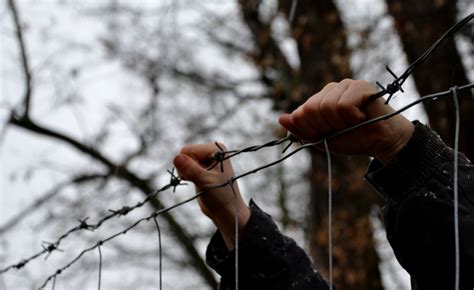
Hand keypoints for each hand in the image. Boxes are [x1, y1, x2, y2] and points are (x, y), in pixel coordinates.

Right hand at [173, 143, 249, 249]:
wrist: (226, 211)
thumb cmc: (220, 196)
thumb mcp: (205, 182)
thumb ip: (190, 169)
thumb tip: (176, 157)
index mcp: (215, 149)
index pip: (187, 150)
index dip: (189, 165)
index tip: (202, 176)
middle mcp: (211, 151)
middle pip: (184, 154)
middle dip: (187, 169)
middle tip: (200, 181)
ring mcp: (205, 159)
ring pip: (182, 161)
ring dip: (186, 173)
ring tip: (199, 182)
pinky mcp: (200, 168)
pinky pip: (184, 167)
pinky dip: (186, 175)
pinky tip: (196, 183)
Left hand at [279, 79, 414, 162]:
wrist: (380, 143)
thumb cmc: (352, 139)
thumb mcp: (321, 140)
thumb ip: (301, 130)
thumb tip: (281, 118)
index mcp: (318, 101)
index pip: (299, 114)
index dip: (311, 130)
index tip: (327, 134)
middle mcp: (329, 90)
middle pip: (310, 109)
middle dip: (325, 127)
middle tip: (342, 128)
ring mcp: (344, 85)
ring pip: (326, 107)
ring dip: (340, 123)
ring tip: (353, 122)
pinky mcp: (359, 86)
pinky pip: (343, 105)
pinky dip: (352, 117)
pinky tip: (361, 117)